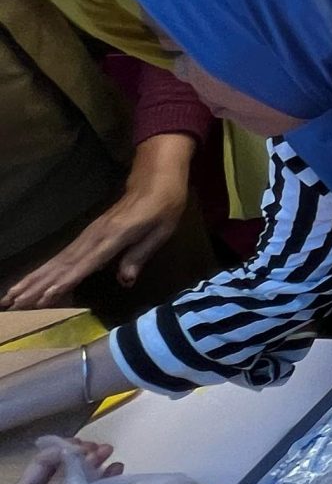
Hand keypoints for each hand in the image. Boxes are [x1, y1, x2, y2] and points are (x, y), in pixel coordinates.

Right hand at [2, 135, 193, 308]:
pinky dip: (46, 269)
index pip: (86, 263)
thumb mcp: (161, 231)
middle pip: (63, 264)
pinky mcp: (87, 235)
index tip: (44, 297)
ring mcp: (88, 235)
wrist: (155, 179)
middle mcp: (94, 236)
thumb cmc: (164, 206)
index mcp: (114, 236)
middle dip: (37, 285)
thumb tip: (125, 282)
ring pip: (57, 261)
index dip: (66, 281)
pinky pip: (63, 255)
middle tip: (12, 303)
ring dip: (34, 278)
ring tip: (11, 296)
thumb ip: (140, 255)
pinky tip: (33, 280)